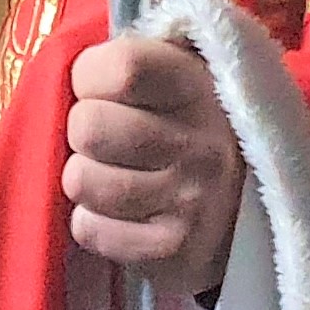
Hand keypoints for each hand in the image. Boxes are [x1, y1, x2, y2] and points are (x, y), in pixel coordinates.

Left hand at [65, 35, 244, 297]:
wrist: (248, 208)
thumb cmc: (187, 126)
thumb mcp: (177, 74)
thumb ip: (130, 59)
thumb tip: (62, 66)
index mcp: (200, 86)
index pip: (122, 67)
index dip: (91, 77)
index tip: (102, 89)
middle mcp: (202, 144)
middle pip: (89, 127)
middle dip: (85, 132)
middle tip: (108, 140)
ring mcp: (192, 201)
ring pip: (80, 181)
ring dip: (87, 179)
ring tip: (116, 175)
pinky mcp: (173, 250)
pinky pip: (88, 230)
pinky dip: (93, 223)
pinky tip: (122, 214)